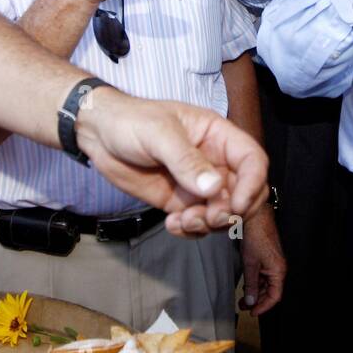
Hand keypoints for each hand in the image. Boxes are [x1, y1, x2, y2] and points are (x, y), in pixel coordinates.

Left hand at [75, 89, 268, 236]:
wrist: (99, 135)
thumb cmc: (131, 122)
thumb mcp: (159, 134)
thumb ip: (186, 160)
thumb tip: (213, 187)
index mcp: (218, 136)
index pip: (252, 160)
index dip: (252, 184)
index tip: (236, 205)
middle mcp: (214, 162)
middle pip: (245, 192)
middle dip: (231, 211)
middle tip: (208, 217)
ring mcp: (198, 184)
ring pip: (223, 212)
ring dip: (209, 224)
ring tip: (183, 221)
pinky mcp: (181, 202)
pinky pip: (199, 223)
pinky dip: (191, 230)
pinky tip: (172, 224)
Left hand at [237, 204, 285, 316]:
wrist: (256, 217)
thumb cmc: (256, 236)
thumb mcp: (250, 263)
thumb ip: (251, 284)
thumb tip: (251, 301)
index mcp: (278, 271)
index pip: (275, 296)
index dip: (264, 307)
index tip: (252, 312)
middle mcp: (279, 268)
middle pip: (271, 292)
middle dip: (258, 301)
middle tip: (244, 307)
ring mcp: (273, 263)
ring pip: (266, 284)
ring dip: (255, 292)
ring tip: (243, 299)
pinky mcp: (268, 258)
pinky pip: (263, 275)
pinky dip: (255, 282)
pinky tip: (246, 286)